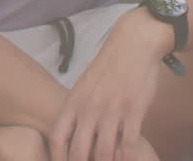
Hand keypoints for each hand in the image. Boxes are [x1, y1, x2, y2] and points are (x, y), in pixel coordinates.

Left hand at [47, 8, 170, 160]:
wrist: (133, 44)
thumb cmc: (108, 67)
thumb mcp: (84, 86)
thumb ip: (77, 109)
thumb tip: (72, 132)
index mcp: (75, 102)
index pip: (57, 137)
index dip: (57, 157)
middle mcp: (90, 108)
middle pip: (79, 150)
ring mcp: (112, 110)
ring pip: (104, 151)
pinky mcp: (134, 110)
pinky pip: (128, 143)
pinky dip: (127, 157)